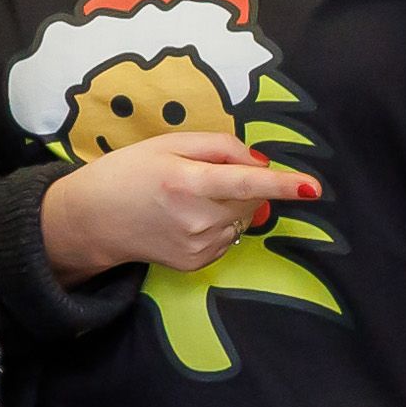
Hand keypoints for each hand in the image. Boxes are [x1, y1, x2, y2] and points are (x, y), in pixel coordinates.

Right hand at [38, 134, 310, 281]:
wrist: (92, 221)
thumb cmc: (129, 172)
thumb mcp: (169, 143)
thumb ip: (220, 147)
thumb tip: (260, 163)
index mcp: (187, 182)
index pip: (244, 183)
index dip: (281, 185)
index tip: (313, 187)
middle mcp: (196, 219)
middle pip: (250, 198)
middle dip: (243, 183)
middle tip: (203, 174)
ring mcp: (198, 246)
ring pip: (242, 219)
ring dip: (230, 205)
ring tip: (188, 198)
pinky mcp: (198, 263)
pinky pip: (229, 237)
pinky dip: (219, 224)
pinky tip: (187, 218)